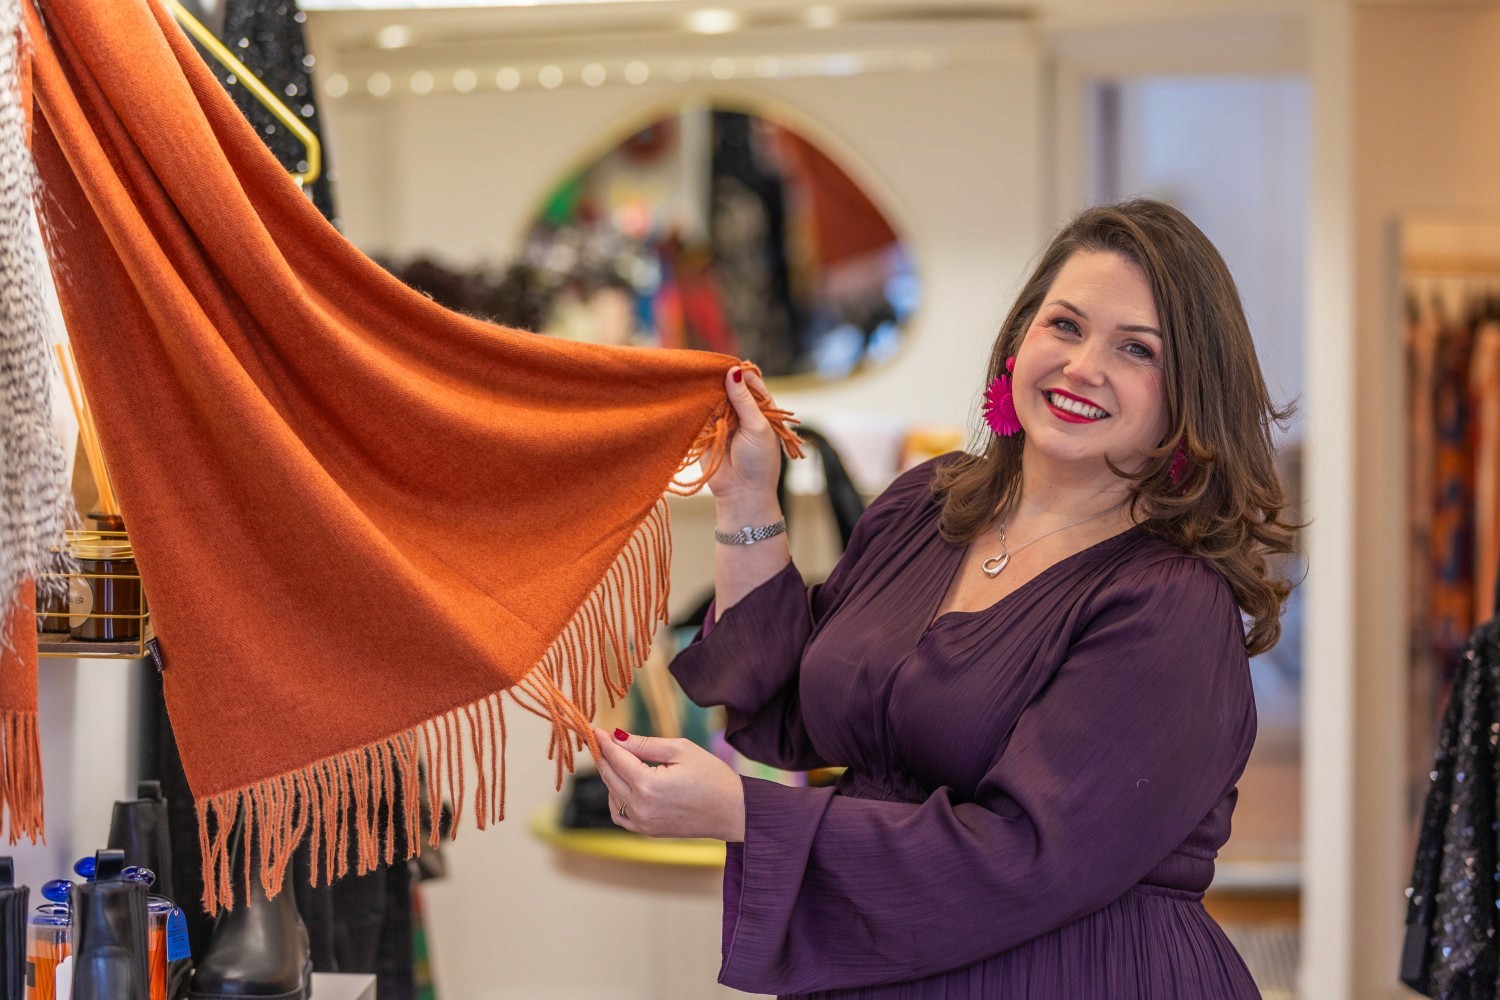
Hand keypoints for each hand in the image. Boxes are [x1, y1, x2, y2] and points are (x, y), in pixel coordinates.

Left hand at [592, 728, 746, 842]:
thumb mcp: (680, 750)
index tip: (596, 730)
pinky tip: (621, 785)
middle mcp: (641, 806)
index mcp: (648, 784)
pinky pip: (620, 815)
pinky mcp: (648, 831)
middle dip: (603, 756)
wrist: (732, 811)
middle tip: (600, 740)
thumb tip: (617, 736)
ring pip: (612, 795)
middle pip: (609, 776)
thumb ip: (645, 744)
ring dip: (609, 776)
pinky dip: (615, 799)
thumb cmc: (712, 776)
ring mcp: (643, 822)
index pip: (616, 758)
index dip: (605, 742)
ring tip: (614, 759)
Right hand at [707, 366, 781, 506]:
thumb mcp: (756, 426)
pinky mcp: (707, 431)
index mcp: (761, 408)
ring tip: (697, 381)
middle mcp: (742, 412)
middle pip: (729, 387)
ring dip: (707, 391)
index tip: (726, 366)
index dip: (739, 373)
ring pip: (714, 398)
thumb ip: (744, 400)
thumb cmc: (758, 461)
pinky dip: (696, 405)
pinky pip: (700, 413)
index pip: (750, 382)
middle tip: (706, 370)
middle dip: (719, 380)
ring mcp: (723, 420)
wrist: (742, 493)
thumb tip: (733, 371)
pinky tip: (691, 396)